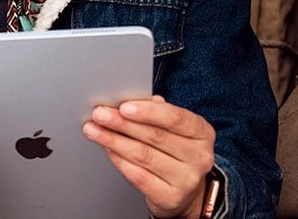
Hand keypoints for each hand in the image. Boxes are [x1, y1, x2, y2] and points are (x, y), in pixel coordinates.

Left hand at [82, 95, 215, 218]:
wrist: (184, 191)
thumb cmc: (175, 152)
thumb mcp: (174, 130)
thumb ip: (156, 113)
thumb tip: (131, 101)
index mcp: (202, 133)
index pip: (175, 118)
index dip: (148, 112)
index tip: (123, 106)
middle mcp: (199, 157)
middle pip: (156, 136)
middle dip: (122, 123)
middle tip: (100, 114)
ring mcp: (186, 179)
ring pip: (144, 155)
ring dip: (114, 140)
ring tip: (94, 130)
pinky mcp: (171, 197)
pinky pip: (139, 176)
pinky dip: (120, 161)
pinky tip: (108, 150)